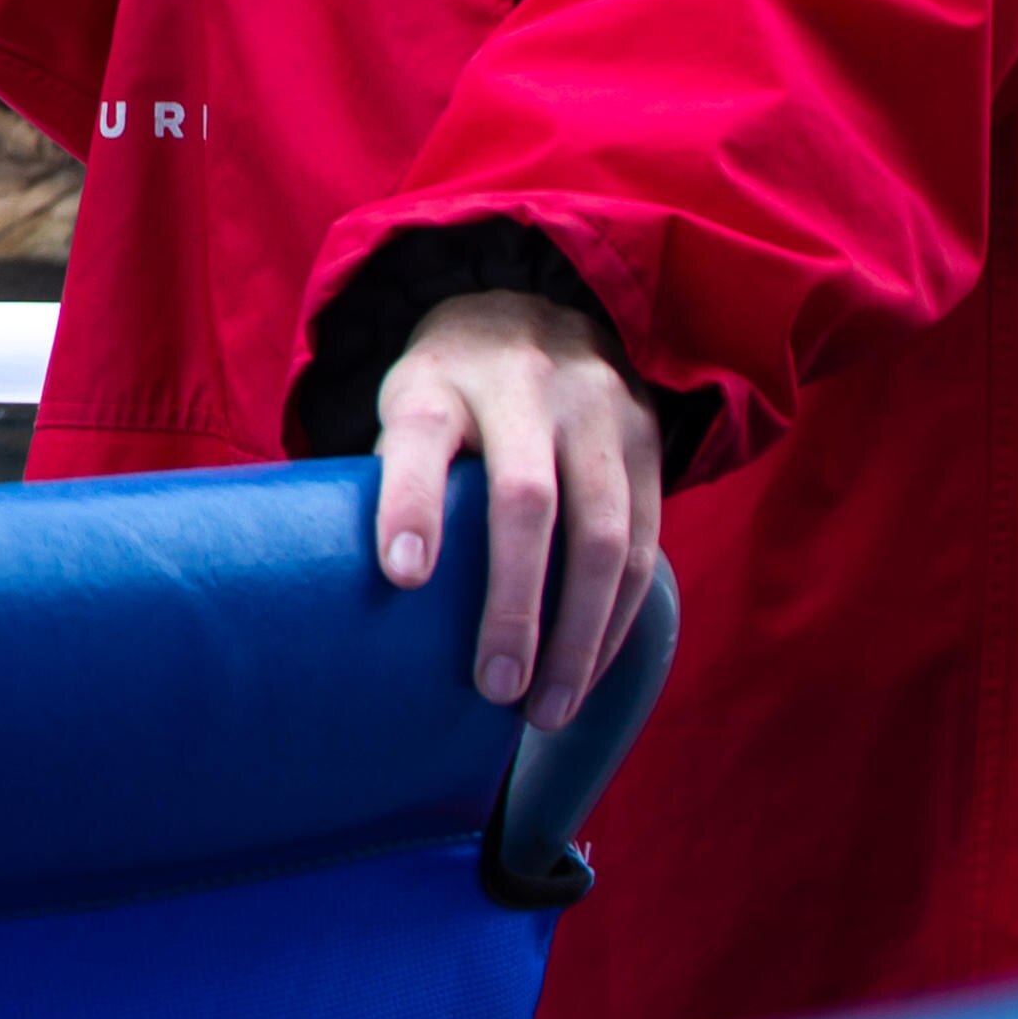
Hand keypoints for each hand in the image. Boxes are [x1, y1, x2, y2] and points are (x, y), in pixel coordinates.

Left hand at [371, 289, 666, 728]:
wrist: (534, 309)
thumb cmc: (449, 391)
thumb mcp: (404, 409)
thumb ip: (394, 481)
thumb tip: (368, 603)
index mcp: (440, 378)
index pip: (420, 437)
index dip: (411, 506)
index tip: (402, 577)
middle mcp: (522, 385)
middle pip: (525, 498)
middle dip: (514, 604)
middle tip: (495, 690)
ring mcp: (596, 408)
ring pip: (604, 533)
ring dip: (580, 634)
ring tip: (548, 709)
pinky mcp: (649, 437)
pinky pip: (645, 541)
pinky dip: (619, 615)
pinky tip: (592, 666)